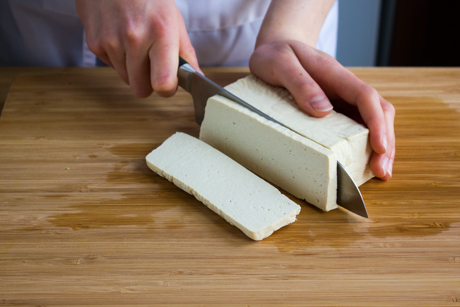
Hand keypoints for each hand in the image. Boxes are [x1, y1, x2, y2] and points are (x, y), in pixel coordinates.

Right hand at [75, 0, 200, 97]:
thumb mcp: (174, 20)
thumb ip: (186, 53)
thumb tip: (197, 77)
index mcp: (161, 33)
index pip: (163, 84)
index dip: (167, 89)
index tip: (168, 83)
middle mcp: (135, 38)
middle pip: (141, 90)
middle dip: (148, 83)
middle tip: (151, 65)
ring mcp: (111, 41)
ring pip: (126, 79)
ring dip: (132, 69)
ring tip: (135, 43)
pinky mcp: (94, 43)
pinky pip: (111, 66)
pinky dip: (118, 58)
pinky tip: (120, 37)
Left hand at [249, 40, 394, 179]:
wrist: (273, 49)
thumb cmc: (274, 55)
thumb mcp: (280, 63)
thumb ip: (300, 83)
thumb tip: (324, 110)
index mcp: (334, 74)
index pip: (365, 96)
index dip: (376, 122)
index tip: (379, 147)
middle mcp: (343, 87)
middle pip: (377, 111)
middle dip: (386, 141)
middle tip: (382, 170)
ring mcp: (341, 98)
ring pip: (371, 120)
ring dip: (379, 146)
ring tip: (379, 172)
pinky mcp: (334, 109)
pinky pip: (355, 126)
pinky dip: (363, 144)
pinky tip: (362, 162)